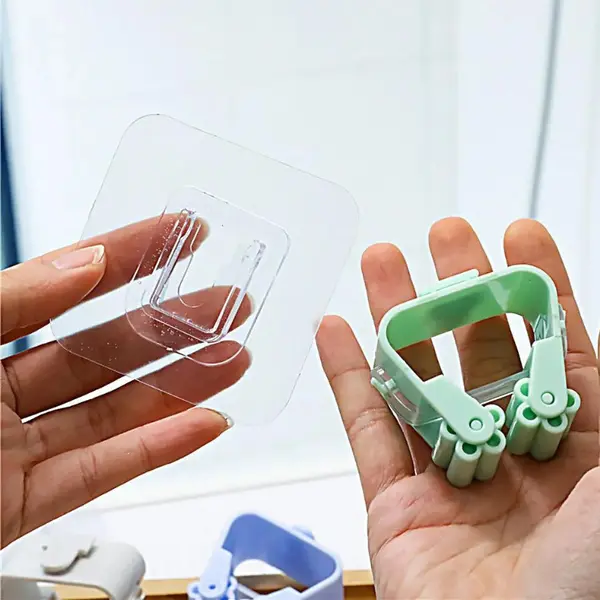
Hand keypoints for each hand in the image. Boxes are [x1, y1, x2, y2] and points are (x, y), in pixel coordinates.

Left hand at [1, 217, 250, 547]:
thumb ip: (6, 298)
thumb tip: (82, 261)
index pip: (65, 284)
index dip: (128, 253)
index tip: (182, 232)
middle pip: (103, 349)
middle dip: (175, 324)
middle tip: (229, 303)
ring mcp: (7, 451)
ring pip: (112, 413)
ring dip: (181, 386)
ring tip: (234, 360)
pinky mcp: (14, 508)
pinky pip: (97, 476)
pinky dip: (156, 450)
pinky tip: (203, 423)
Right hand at [317, 218, 599, 598]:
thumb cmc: (589, 586)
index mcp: (579, 450)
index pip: (555, 348)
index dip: (537, 288)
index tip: (518, 232)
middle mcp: (512, 455)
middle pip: (479, 352)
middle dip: (460, 288)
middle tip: (445, 234)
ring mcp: (451, 477)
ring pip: (417, 381)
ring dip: (395, 317)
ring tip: (380, 260)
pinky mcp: (396, 506)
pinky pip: (366, 431)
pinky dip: (347, 378)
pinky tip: (332, 331)